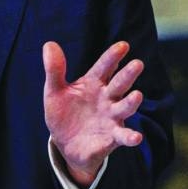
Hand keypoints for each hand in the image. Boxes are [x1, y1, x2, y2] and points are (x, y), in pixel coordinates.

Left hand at [43, 40, 144, 186]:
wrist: (65, 144)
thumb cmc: (63, 113)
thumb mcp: (54, 91)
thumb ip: (54, 69)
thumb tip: (49, 44)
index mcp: (93, 83)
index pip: (104, 67)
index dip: (112, 56)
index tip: (122, 46)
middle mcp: (107, 98)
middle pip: (119, 84)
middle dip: (128, 74)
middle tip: (137, 63)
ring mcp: (111, 117)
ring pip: (125, 107)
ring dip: (131, 102)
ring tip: (137, 95)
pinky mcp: (112, 137)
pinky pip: (123, 136)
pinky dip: (130, 137)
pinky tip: (136, 137)